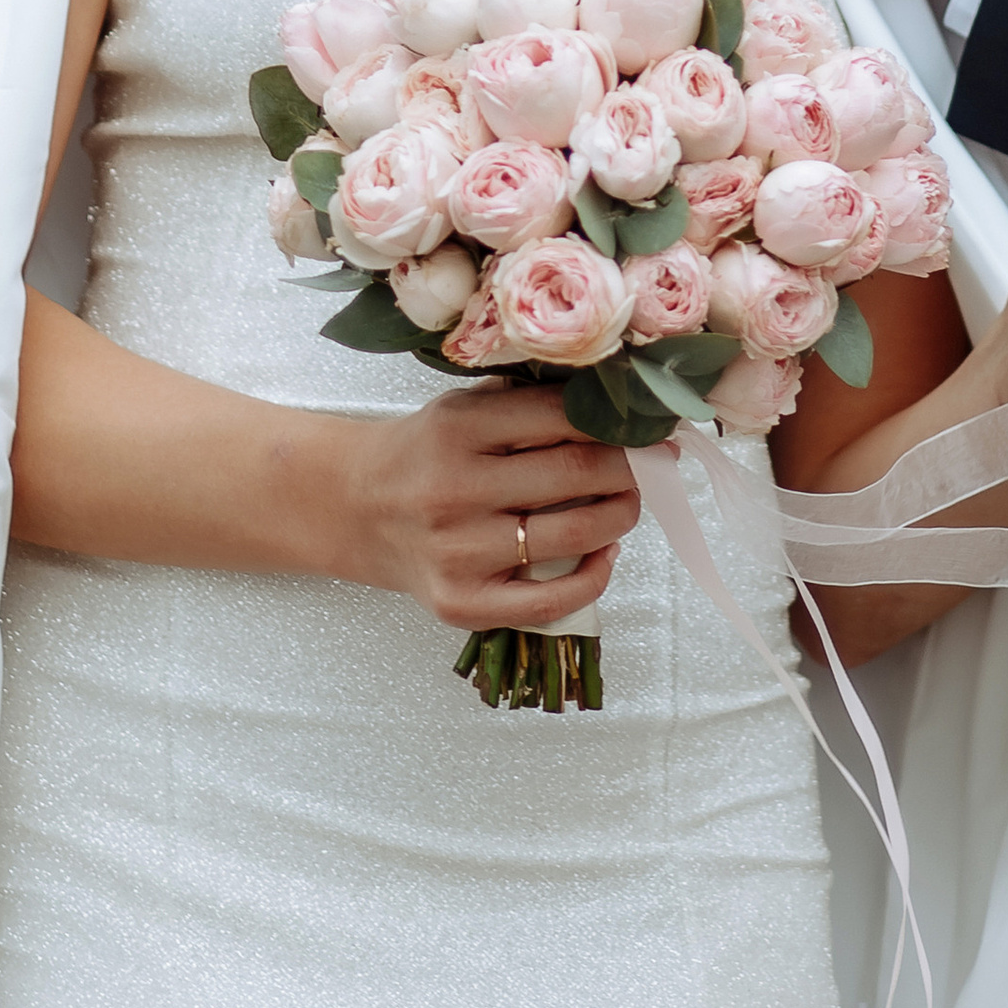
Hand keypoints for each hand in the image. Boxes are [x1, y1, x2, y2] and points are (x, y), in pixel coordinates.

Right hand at [337, 383, 640, 628]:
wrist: (356, 508)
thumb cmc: (425, 453)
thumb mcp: (463, 409)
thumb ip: (526, 405)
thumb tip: (617, 407)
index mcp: (458, 428)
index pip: (563, 417)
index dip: (619, 421)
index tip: (649, 425)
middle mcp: (455, 488)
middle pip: (578, 472)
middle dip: (630, 467)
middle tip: (650, 463)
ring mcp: (458, 552)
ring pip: (574, 535)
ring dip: (620, 515)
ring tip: (627, 502)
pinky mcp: (461, 602)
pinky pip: (551, 600)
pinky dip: (594, 576)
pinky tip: (603, 554)